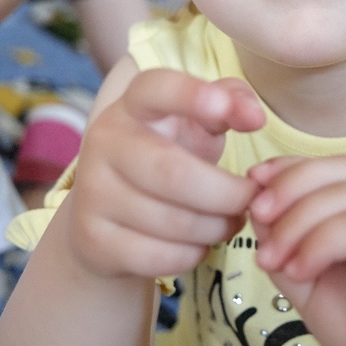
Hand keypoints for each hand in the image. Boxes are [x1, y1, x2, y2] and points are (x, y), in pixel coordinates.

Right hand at [66, 69, 264, 280]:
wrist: (108, 210)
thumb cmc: (168, 153)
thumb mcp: (197, 123)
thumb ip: (230, 103)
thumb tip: (254, 116)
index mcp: (133, 104)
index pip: (158, 88)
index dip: (196, 97)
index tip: (249, 118)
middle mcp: (104, 141)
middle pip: (174, 173)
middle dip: (227, 194)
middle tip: (251, 200)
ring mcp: (92, 191)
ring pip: (172, 222)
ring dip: (217, 228)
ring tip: (230, 221)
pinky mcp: (92, 238)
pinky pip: (159, 256)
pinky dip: (193, 254)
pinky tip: (199, 243)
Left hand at [248, 156, 345, 345]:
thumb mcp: (313, 288)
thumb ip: (288, 247)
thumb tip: (258, 209)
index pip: (331, 168)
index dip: (288, 169)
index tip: (250, 188)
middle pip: (340, 169)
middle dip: (290, 186)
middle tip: (257, 216)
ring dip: (301, 219)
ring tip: (272, 258)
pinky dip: (326, 239)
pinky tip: (302, 269)